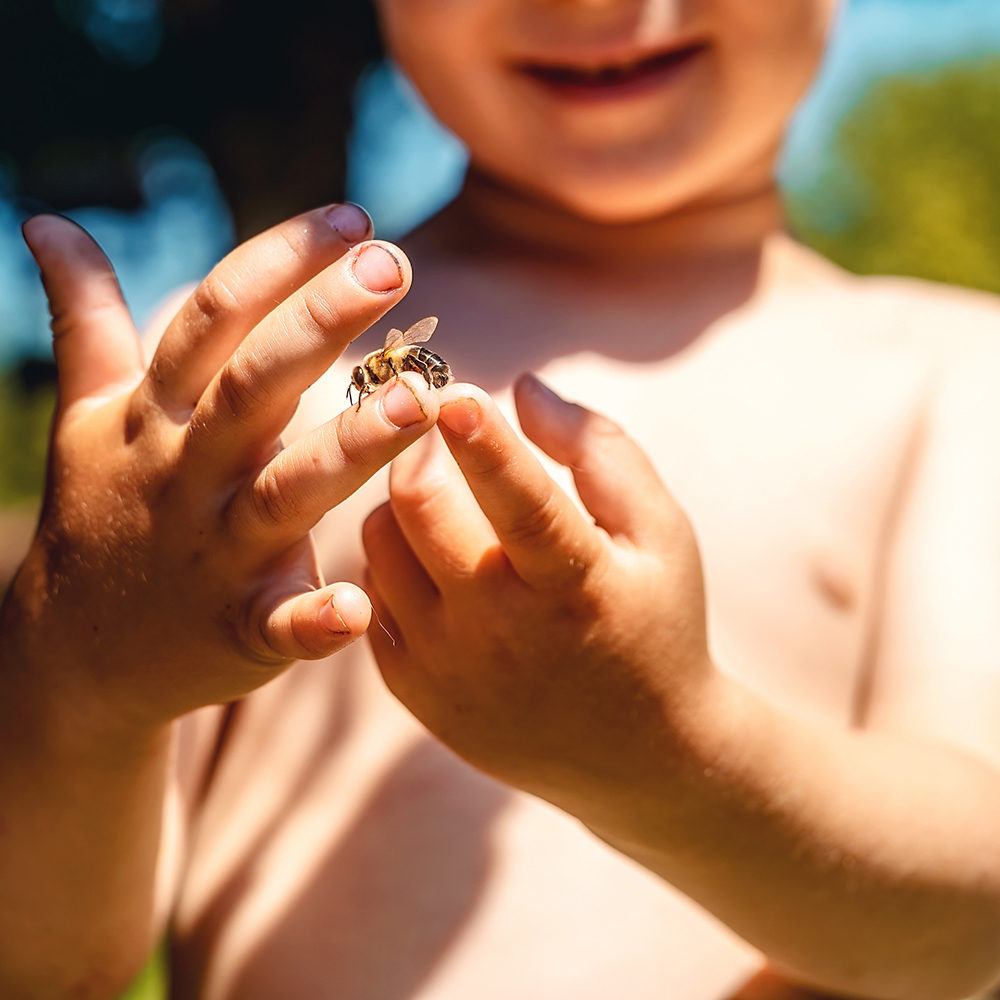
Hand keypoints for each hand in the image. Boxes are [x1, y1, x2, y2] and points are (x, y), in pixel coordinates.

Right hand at [5, 207, 439, 731]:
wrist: (74, 653)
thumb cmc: (102, 514)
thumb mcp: (87, 414)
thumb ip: (85, 319)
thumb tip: (47, 223)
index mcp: (156, 418)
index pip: (213, 320)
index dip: (278, 263)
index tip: (353, 218)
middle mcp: (187, 476)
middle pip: (253, 389)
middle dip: (320, 323)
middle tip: (392, 266)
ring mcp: (214, 555)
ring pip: (286, 494)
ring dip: (348, 449)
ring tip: (416, 401)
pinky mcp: (238, 631)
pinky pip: (279, 625)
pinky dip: (315, 619)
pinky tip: (359, 604)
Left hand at [363, 374, 717, 831]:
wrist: (638, 754)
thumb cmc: (656, 622)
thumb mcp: (661, 534)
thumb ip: (601, 451)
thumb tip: (523, 387)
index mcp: (575, 586)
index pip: (521, 503)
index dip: (485, 443)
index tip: (454, 389)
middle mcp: (501, 632)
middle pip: (420, 510)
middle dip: (420, 447)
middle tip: (435, 423)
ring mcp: (449, 669)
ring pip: (379, 546)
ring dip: (401, 500)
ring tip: (442, 497)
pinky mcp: (416, 693)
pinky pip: (369, 597)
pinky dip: (390, 559)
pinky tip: (433, 559)